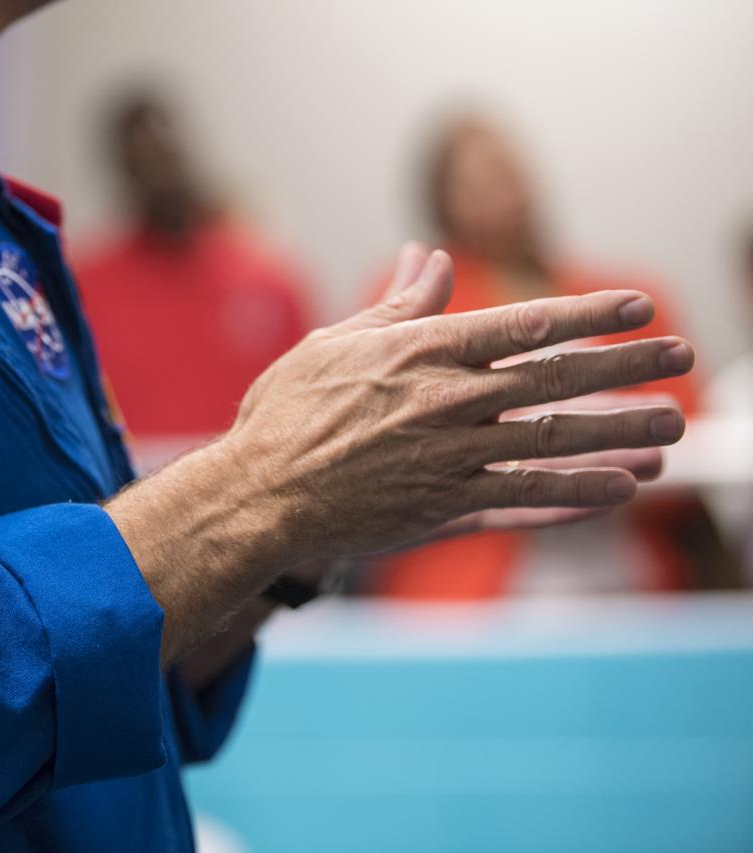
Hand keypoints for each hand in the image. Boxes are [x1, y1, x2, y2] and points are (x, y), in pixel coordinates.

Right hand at [108, 244, 693, 661]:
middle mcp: (447, 405)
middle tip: (683, 354)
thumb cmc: (286, 413)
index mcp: (421, 355)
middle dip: (627, 365)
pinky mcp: (445, 512)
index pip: (524, 325)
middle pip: (556, 381)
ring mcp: (451, 462)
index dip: (587, 312)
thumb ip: (398, 305)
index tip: (637, 304)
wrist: (257, 496)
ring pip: (554, 444)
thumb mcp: (336, 344)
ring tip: (671, 428)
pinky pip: (524, 505)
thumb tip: (428, 255)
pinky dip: (574, 498)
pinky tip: (618, 490)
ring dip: (619, 434)